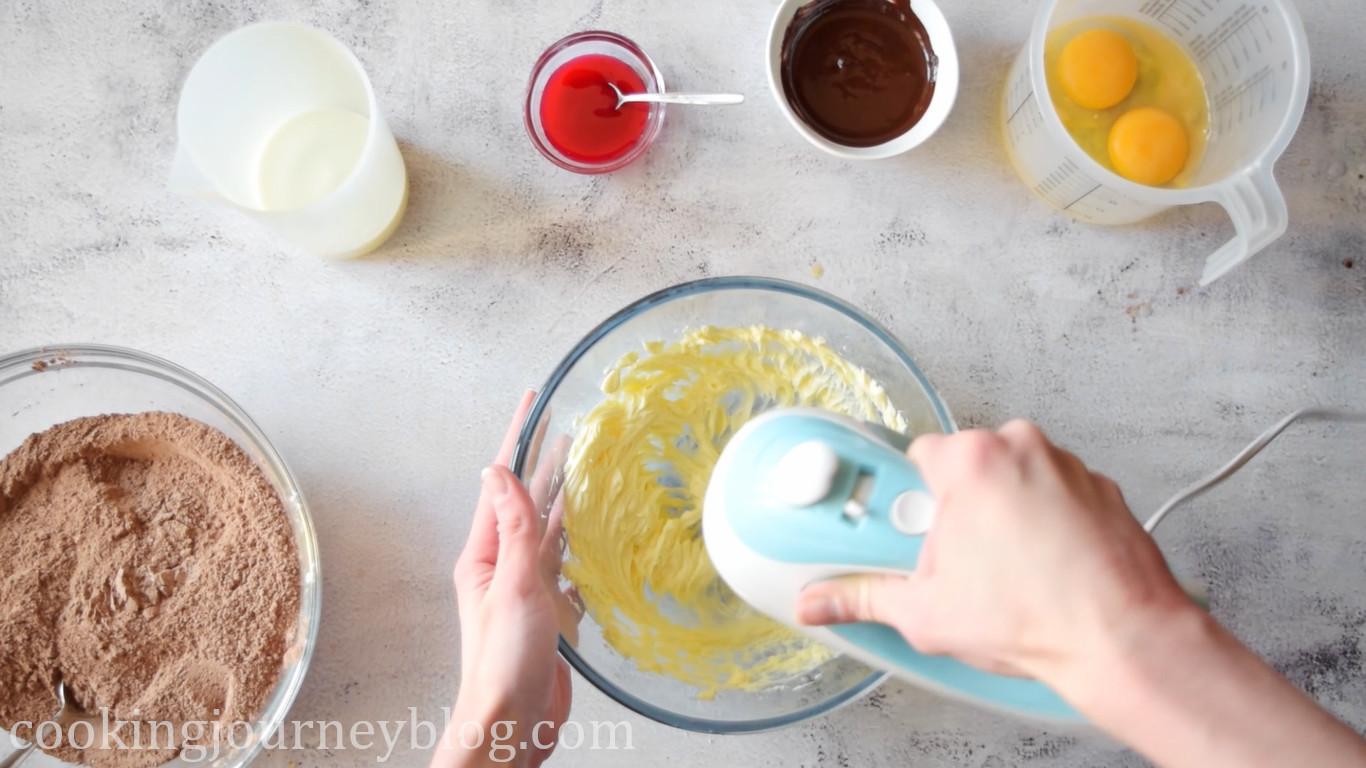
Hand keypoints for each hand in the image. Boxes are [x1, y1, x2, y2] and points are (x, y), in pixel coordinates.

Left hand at [433, 392, 576, 767]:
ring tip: (581, 465)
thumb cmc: (504, 662)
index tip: (532, 402)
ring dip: (562, 496)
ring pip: (546, 530)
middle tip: (565, 426)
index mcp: (483, 554)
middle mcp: (502, 565)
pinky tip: (589, 530)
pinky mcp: (546, 610)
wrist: (513, 722)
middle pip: (526, 501)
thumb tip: (497, 472)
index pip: (501, 482)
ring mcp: (524, 587)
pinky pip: (562, 564)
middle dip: (544, 462)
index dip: (518, 438)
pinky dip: (576, 541)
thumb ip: (513, 528)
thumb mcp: (512, 585)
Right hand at [796, 420, 1187, 688]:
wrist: (1126, 641)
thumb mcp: (928, 614)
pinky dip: (1045, 523)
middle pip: (965, 467)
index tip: (904, 526)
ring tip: (1003, 572)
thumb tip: (824, 600)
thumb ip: (865, 597)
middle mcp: (1022, 448)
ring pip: (1012, 479)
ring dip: (1001, 515)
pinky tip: (1041, 569)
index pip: (916, 456)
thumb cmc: (1040, 619)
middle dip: (955, 512)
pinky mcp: (1101, 489)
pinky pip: (1054, 494)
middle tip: (955, 563)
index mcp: (973, 462)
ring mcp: (1067, 465)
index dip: (907, 498)